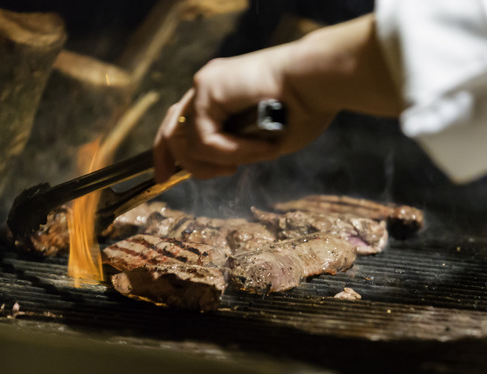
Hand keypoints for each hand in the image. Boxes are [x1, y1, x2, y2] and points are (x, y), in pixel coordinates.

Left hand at [153, 44, 335, 181]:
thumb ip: (241, 148)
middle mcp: (209, 87)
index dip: (171, 151)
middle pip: (171, 127)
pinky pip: (205, 139)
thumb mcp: (266, 139)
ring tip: (259, 154)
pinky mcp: (207, 87)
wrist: (319, 81)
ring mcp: (205, 85)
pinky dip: (232, 151)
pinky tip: (262, 148)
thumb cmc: (307, 108)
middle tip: (168, 179)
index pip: (183, 123)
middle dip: (167, 158)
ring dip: (222, 160)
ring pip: (188, 142)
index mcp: (222, 95)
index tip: (166, 176)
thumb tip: (225, 165)